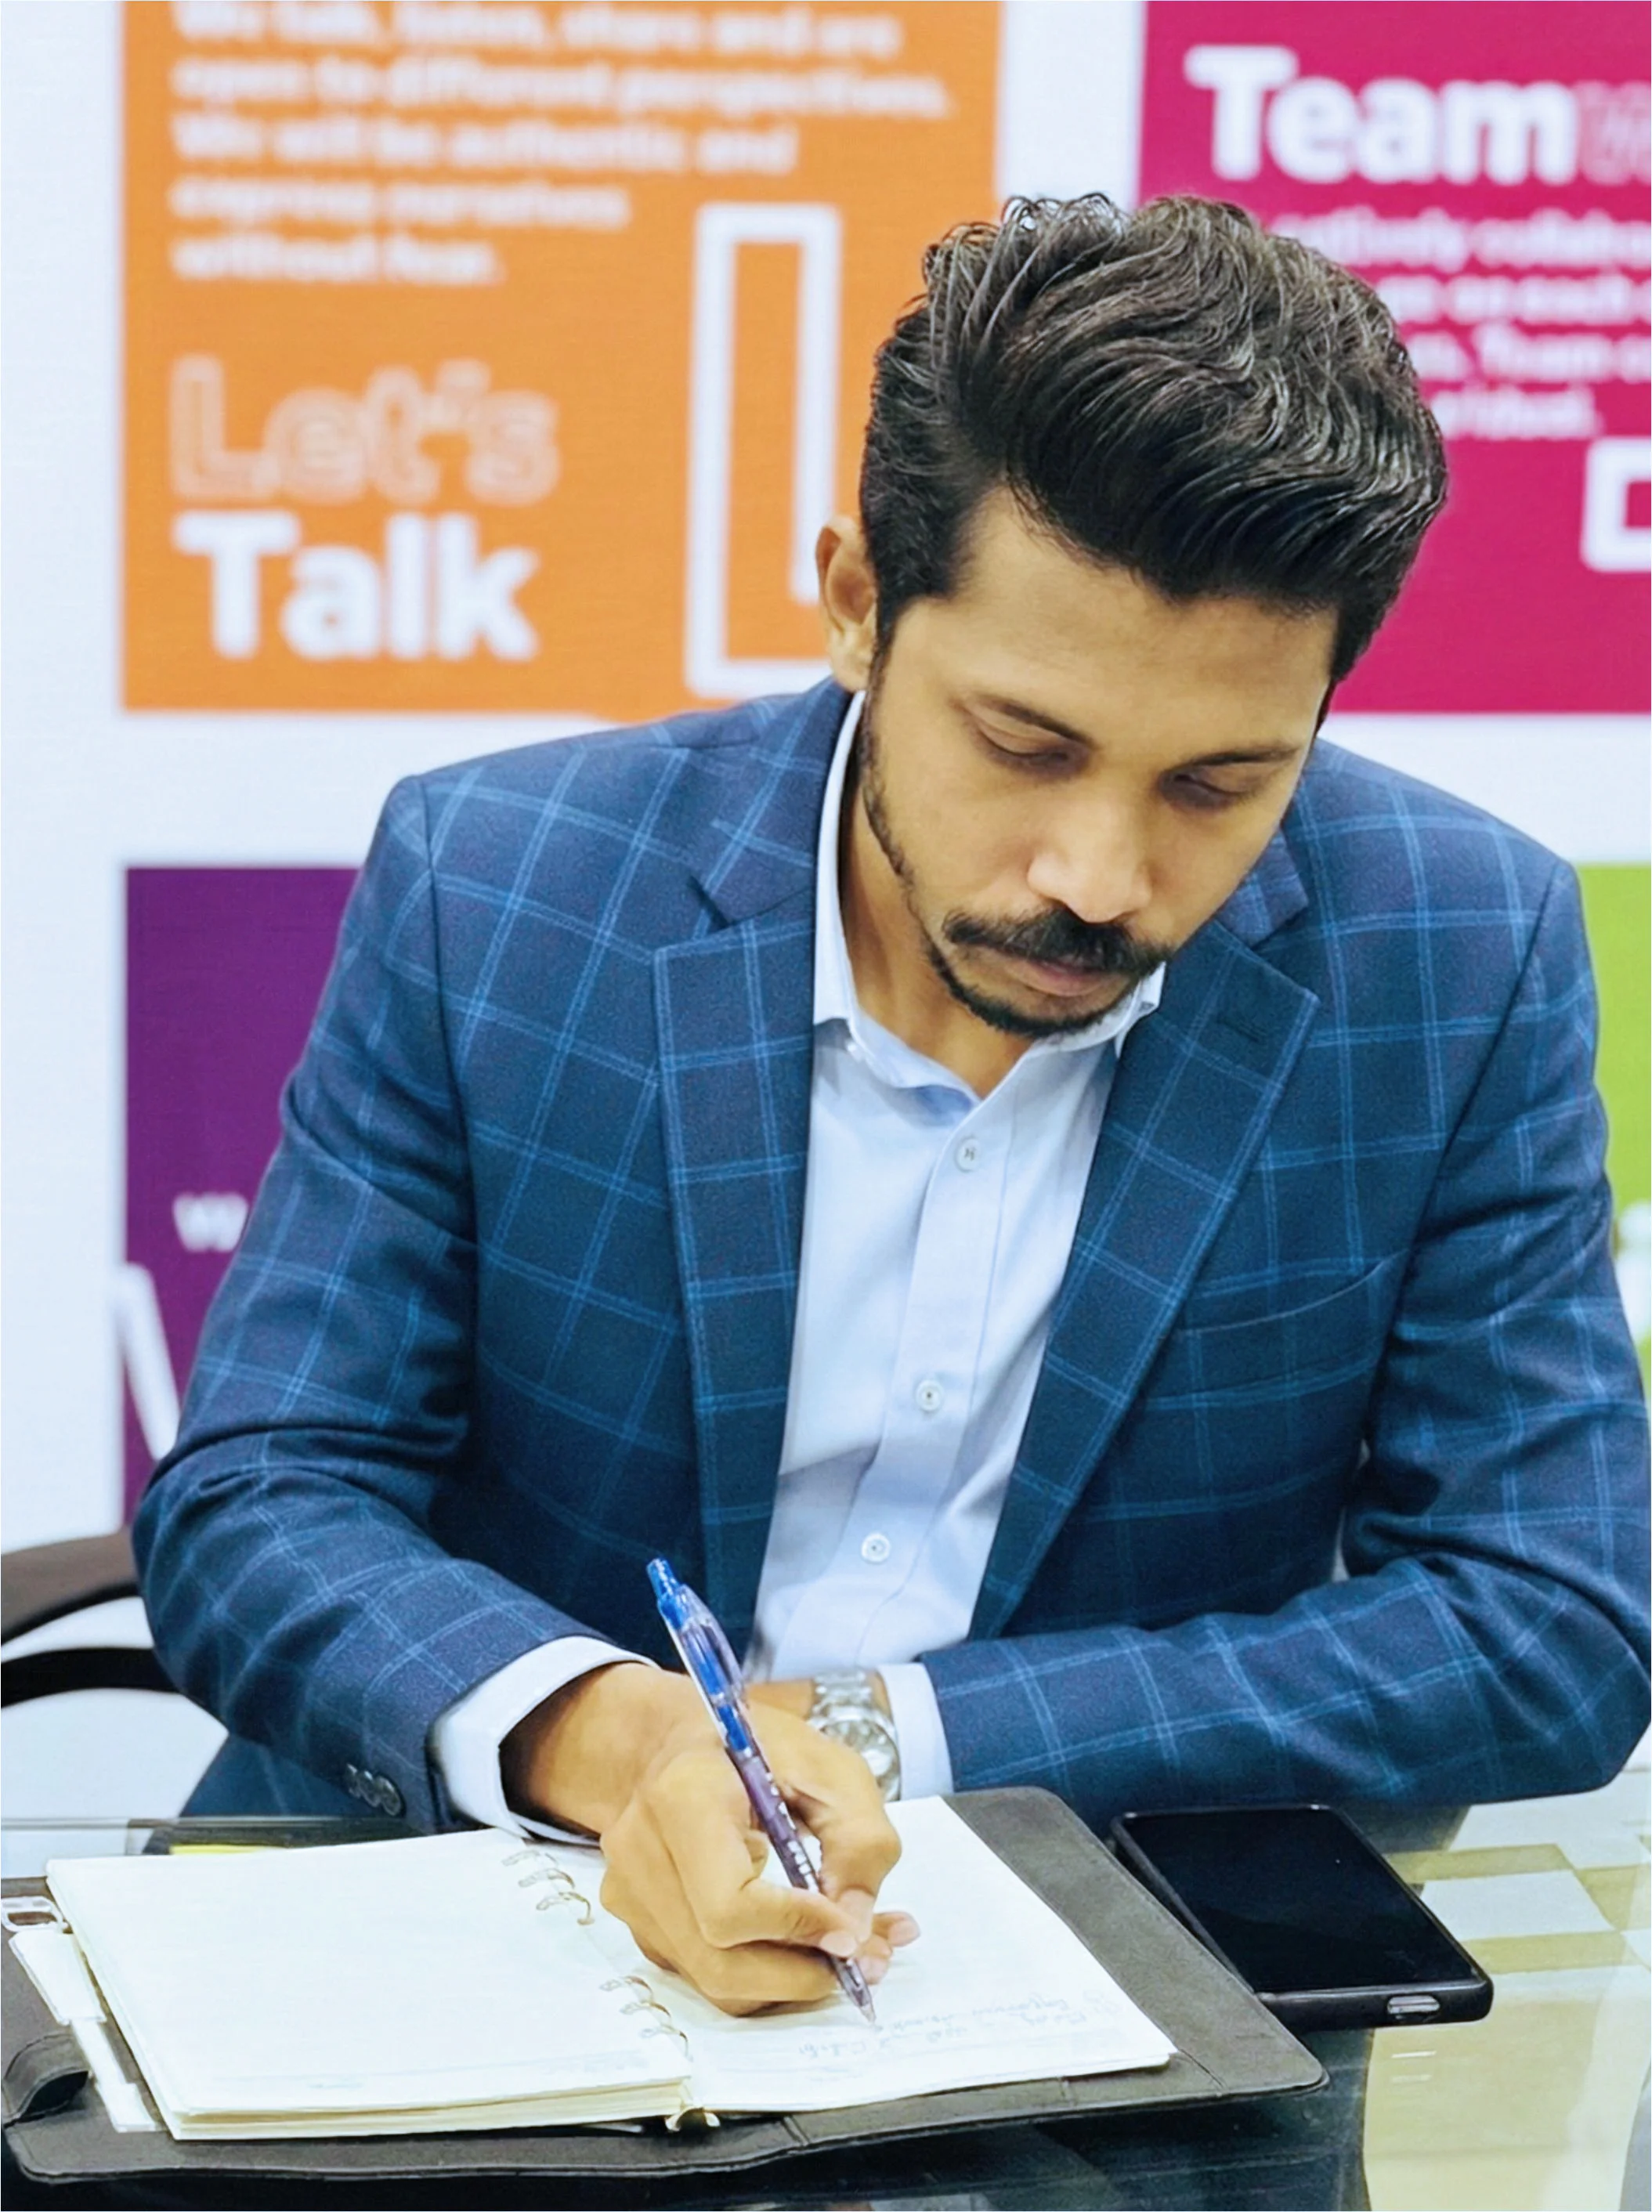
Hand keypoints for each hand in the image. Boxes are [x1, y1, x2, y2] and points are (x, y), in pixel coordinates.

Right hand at [502, 1663, 915, 2012]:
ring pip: (716, 1981)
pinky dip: (765, 1974)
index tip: (853, 1926)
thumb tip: (854, 1929)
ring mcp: (632, 1897)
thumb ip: (859, 1840)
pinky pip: (707, 1974)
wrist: (667, 1741)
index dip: (796, 1926)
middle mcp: (642, 1855)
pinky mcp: (641, 1925)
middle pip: (719, 1962)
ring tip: (850, 1950)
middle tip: (869, 1958)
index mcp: (685, 1798)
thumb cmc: (754, 1745)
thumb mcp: (830, 1767)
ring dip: (792, 1982)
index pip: (728, 1903)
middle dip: (803, 1974)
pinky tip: (807, 1943)